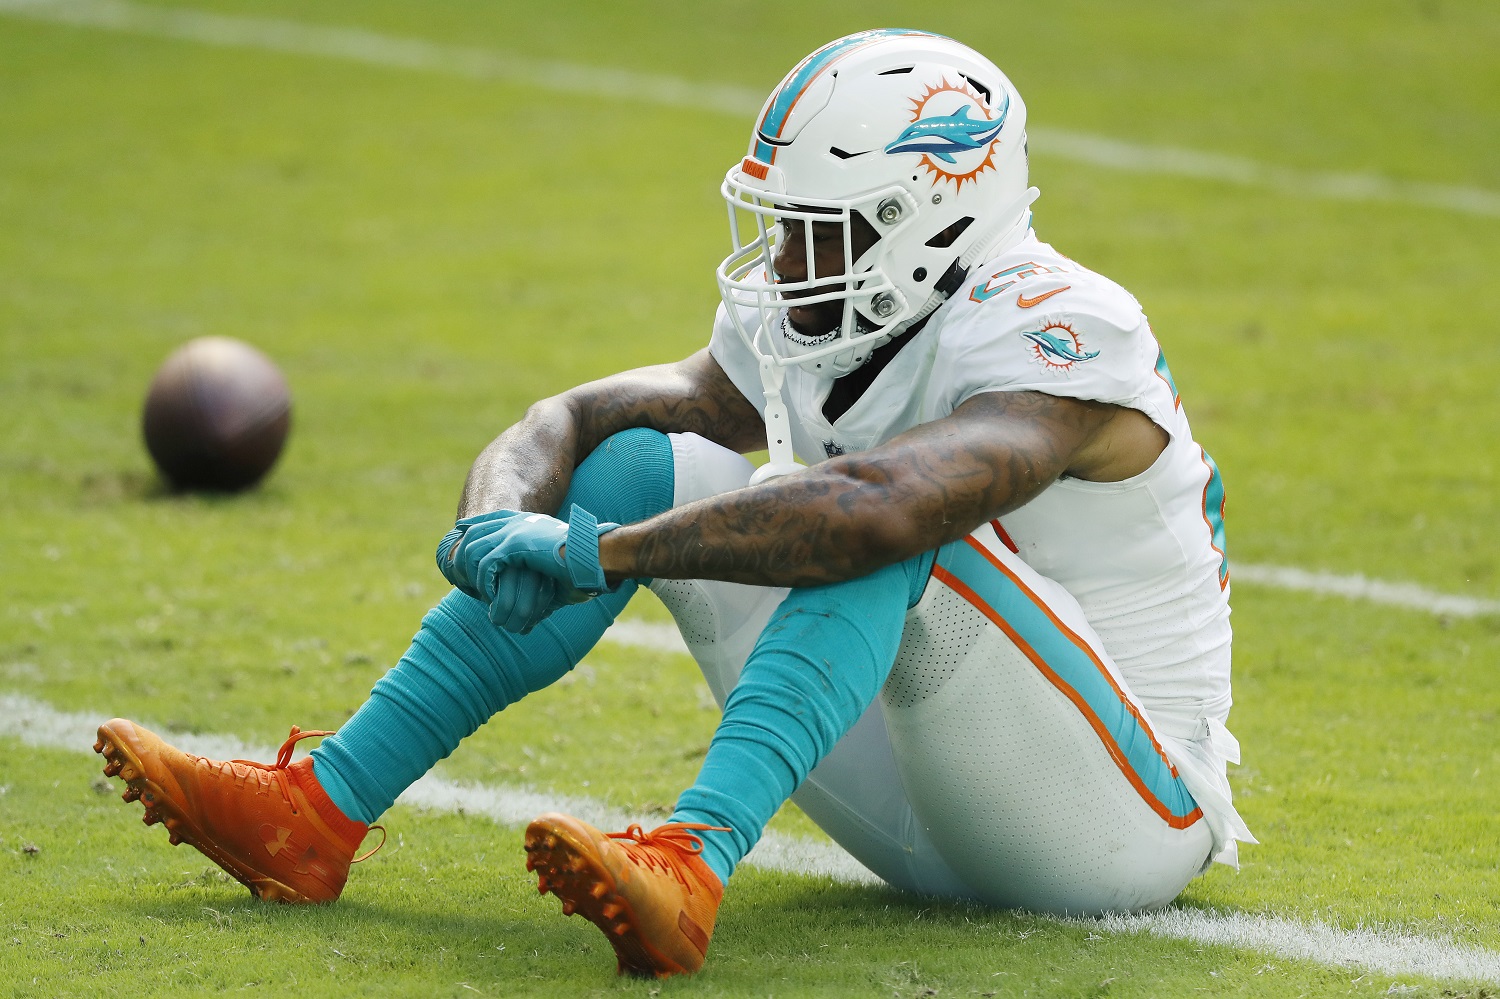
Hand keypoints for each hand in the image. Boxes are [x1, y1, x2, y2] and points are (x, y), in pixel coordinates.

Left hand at [436, 506, 617, 632]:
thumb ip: (534, 570)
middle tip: (457, 575)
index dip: (470, 530)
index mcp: (527, 522)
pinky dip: (485, 583)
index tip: (458, 540)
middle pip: (474, 532)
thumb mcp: (553, 565)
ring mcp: (516, 531)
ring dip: (473, 575)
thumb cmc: (583, 567)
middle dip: (461, 553)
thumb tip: (528, 591)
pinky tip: (490, 596)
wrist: (595, 559)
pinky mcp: (516, 545)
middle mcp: (519, 522)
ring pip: (475, 550)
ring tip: (477, 593)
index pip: (488, 520)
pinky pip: (487, 564)